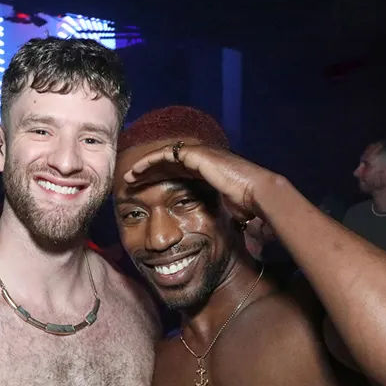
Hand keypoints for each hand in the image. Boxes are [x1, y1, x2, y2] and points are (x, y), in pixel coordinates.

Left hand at [122, 143, 274, 221]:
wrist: (256, 192)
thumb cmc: (246, 204)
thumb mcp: (224, 210)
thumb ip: (214, 213)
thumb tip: (214, 231)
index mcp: (207, 171)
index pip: (177, 174)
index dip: (160, 181)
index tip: (146, 191)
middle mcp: (201, 159)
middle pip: (168, 164)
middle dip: (149, 172)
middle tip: (132, 182)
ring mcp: (198, 154)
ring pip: (164, 157)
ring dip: (145, 166)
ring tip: (129, 176)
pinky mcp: (195, 154)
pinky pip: (165, 155)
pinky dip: (150, 161)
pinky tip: (137, 170)